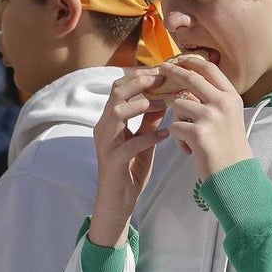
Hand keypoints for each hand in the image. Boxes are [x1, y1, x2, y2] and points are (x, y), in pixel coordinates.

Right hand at [89, 69, 168, 247]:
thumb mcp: (143, 139)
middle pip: (117, 93)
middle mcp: (104, 127)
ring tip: (164, 104)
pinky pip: (131, 144)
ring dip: (142, 105)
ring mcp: (106, 143)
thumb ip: (150, 120)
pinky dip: (150, 136)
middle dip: (141, 82)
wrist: (118, 200)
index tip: (162, 71)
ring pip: (117, 113)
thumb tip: (164, 99)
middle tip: (163, 79)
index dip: (139, 76)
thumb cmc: (130, 168)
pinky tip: (167, 134)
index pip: (119, 87)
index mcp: (109, 119)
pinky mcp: (113, 160)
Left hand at [160, 58, 253, 179]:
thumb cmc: (229, 149)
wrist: (235, 176)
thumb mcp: (229, 118)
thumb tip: (187, 84)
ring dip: (179, 120)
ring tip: (192, 137)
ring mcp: (210, 116)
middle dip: (172, 72)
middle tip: (160, 68)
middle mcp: (223, 102)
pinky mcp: (197, 131)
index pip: (210, 69)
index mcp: (232, 97)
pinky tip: (192, 150)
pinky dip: (179, 140)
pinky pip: (174, 126)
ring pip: (178, 105)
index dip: (192, 62)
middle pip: (190, 79)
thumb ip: (213, 100)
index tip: (179, 58)